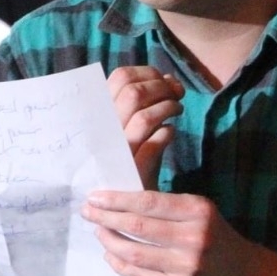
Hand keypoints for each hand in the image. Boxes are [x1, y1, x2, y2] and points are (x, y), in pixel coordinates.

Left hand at [82, 189, 276, 275]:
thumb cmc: (215, 236)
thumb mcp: (200, 211)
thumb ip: (166, 206)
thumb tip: (119, 199)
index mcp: (198, 211)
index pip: (148, 201)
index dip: (117, 199)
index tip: (96, 195)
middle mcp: (193, 238)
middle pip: (137, 226)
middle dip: (106, 217)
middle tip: (87, 211)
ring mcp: (185, 267)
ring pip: (133, 252)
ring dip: (109, 240)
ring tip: (98, 230)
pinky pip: (138, 275)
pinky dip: (119, 263)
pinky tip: (109, 254)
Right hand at [107, 65, 183, 188]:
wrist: (122, 202)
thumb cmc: (129, 159)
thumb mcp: (130, 126)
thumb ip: (146, 100)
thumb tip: (169, 79)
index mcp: (99, 112)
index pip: (120, 76)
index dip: (147, 73)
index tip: (165, 81)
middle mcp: (105, 129)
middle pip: (134, 92)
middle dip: (161, 87)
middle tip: (176, 94)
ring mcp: (119, 150)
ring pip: (145, 116)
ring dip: (167, 107)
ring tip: (177, 110)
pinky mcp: (135, 169)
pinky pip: (156, 140)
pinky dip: (168, 132)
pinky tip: (170, 132)